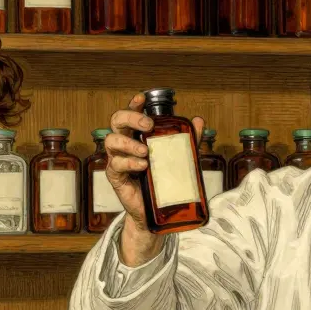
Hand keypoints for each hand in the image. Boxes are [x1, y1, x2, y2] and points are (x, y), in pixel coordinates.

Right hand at [107, 94, 205, 266]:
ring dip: (129, 143)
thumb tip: (199, 120)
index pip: (131, 113)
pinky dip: (129, 163)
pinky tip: (142, 166)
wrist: (155, 211)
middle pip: (117, 121)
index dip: (134, 103)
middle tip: (147, 125)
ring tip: (146, 151)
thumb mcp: (179, 158)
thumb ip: (188, 140)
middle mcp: (124, 143)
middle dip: (131, 117)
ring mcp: (117, 159)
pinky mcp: (116, 176)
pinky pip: (116, 164)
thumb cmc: (163, 179)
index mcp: (137, 135)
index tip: (142, 98)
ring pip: (111, 141)